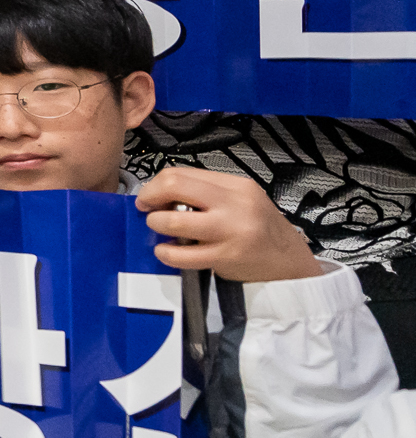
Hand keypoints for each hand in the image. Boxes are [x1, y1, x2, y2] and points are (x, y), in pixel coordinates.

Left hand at [138, 167, 320, 282]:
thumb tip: (161, 194)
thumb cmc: (260, 232)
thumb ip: (207, 194)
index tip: (150, 197)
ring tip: (160, 231)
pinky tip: (166, 251)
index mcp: (236, 185)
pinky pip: (182, 255)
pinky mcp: (226, 256)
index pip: (182, 173)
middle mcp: (234, 203)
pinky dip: (165, 253)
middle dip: (150, 197)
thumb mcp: (240, 202)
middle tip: (148, 211)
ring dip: (156, 225)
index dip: (156, 185)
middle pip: (175, 186)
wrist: (290, 264)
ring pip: (174, 220)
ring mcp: (231, 230)